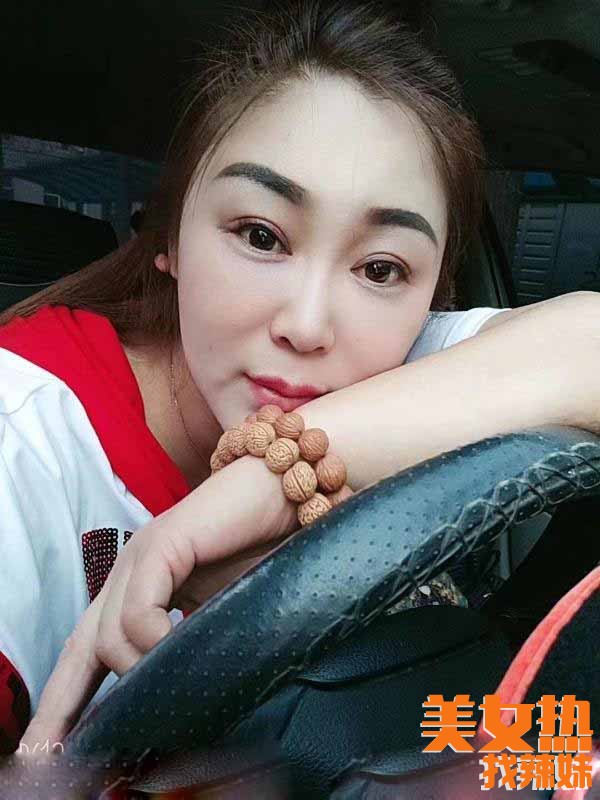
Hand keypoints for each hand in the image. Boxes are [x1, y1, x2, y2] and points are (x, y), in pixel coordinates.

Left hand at [19, 455, 297, 748]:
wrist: (288, 489)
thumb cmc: (263, 547)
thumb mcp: (222, 610)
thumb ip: (193, 644)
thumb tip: (174, 698)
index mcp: (141, 587)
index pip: (91, 649)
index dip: (69, 697)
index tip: (51, 745)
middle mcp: (130, 572)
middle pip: (80, 647)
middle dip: (62, 704)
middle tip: (50, 751)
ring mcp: (141, 557)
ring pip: (109, 639)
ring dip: (141, 671)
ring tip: (176, 683)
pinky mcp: (162, 544)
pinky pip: (139, 614)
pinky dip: (156, 642)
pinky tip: (179, 648)